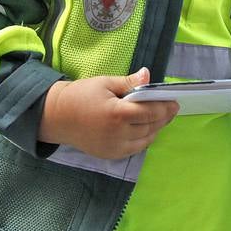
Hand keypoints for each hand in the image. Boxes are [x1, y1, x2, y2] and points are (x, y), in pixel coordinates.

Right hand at [38, 68, 177, 159]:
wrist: (57, 116)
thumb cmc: (80, 95)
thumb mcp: (105, 83)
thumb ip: (129, 82)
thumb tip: (148, 75)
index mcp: (117, 113)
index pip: (150, 111)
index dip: (165, 106)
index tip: (174, 101)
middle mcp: (118, 134)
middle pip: (151, 126)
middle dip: (164, 117)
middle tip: (171, 108)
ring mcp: (115, 147)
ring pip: (146, 139)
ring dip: (156, 128)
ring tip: (162, 117)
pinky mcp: (111, 155)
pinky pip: (135, 148)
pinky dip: (144, 139)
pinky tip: (147, 129)